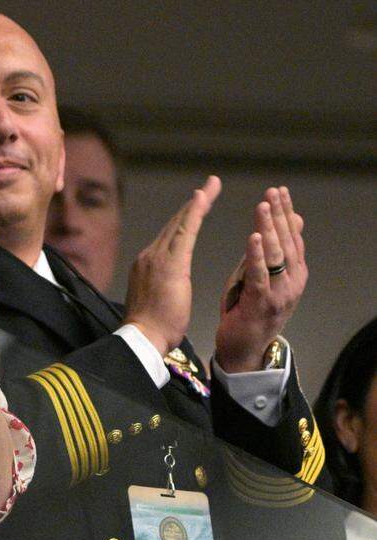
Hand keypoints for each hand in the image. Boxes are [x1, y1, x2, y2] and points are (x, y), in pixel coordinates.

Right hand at [122, 176, 221, 355]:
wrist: (143, 337)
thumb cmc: (152, 329)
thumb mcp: (155, 301)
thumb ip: (162, 286)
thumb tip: (165, 286)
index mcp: (147, 264)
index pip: (170, 236)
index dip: (184, 219)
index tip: (197, 205)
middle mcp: (149, 255)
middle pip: (174, 224)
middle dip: (193, 204)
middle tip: (209, 185)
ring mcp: (157, 257)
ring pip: (179, 223)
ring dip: (196, 203)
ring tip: (210, 186)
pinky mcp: (170, 263)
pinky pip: (185, 232)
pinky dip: (194, 213)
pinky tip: (202, 199)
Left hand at [214, 186, 307, 372]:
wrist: (244, 348)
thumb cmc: (250, 309)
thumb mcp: (263, 275)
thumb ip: (273, 251)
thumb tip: (287, 221)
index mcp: (294, 274)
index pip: (293, 236)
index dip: (286, 213)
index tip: (280, 191)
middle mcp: (293, 282)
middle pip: (288, 242)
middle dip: (280, 215)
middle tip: (273, 192)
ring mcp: (280, 293)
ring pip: (277, 255)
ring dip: (271, 228)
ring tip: (264, 207)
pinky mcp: (261, 303)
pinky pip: (260, 275)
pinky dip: (257, 255)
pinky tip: (255, 237)